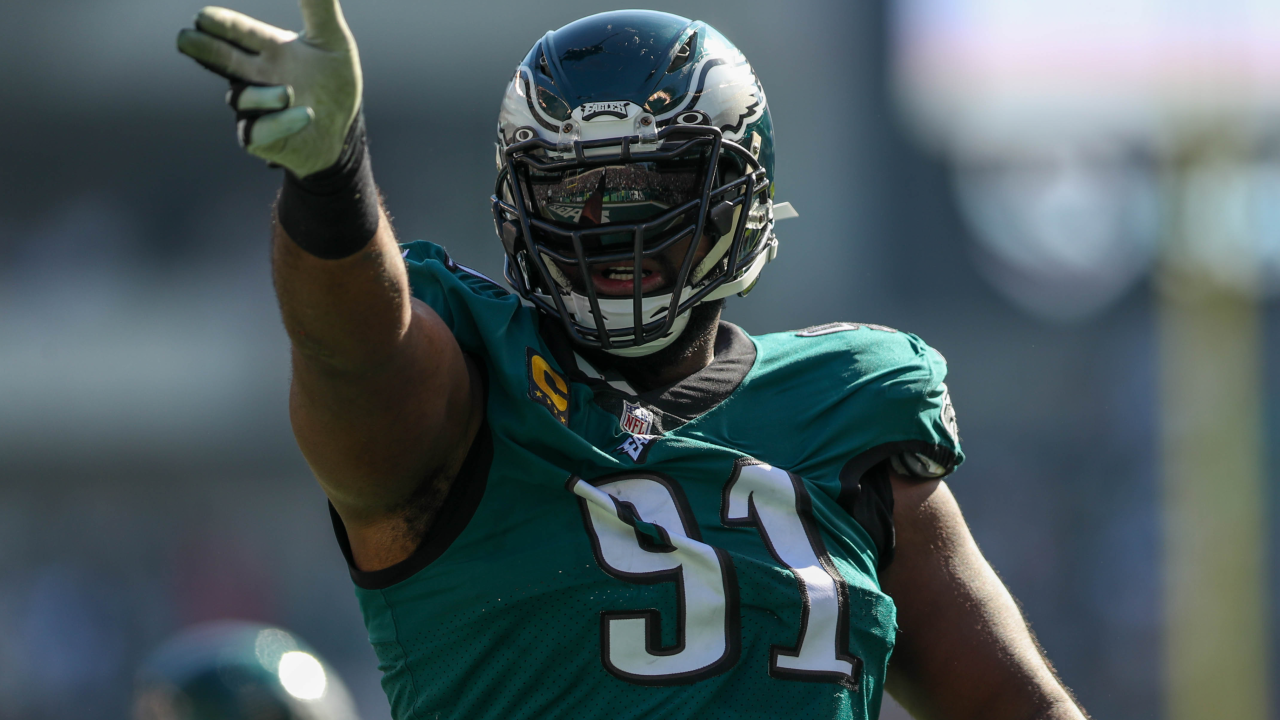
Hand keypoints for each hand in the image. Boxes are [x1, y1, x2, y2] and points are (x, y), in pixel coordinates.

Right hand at [177, 0, 362, 178]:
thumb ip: (318, 6)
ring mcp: (254, 107)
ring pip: (242, 97)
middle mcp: (255, 76)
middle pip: (221, 58)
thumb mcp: (332, 41)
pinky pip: (259, 130)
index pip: (237, 32)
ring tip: (288, 93)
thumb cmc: (334, 84)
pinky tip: (304, 114)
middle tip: (186, 40)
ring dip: (264, 95)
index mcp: (268, 49)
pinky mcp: (261, 137)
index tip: (204, 18)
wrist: (343, 131)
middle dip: (204, 49)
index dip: (221, 25)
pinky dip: (281, 122)